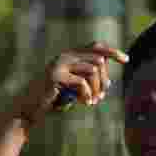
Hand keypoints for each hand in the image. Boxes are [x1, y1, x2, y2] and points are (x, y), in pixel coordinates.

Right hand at [9, 42, 127, 130]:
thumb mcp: (73, 89)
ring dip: (97, 88)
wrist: (29, 108)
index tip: (126, 60)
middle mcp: (64, 55)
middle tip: (103, 96)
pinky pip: (82, 82)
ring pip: (93, 69)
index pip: (96, 47)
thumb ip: (88, 82)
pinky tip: (86, 104)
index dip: (112, 51)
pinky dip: (87, 94)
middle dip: (104, 79)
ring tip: (94, 102)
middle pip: (98, 58)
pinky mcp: (56, 76)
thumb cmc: (52, 100)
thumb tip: (109, 82)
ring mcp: (59, 64)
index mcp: (69, 55)